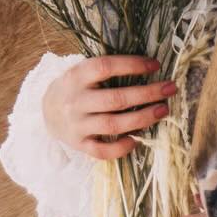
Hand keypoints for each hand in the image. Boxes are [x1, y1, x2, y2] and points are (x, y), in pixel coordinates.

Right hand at [43, 52, 177, 158]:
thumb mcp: (82, 71)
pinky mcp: (79, 144)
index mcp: (76, 76)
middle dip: (147, 94)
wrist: (46, 112)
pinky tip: (137, 139)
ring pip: (112, 124)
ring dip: (142, 118)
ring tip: (163, 110)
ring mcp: (76, 125)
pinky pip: (102, 151)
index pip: (105, 67)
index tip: (155, 65)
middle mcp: (75, 101)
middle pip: (115, 99)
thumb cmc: (75, 88)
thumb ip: (105, 69)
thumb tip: (147, 65)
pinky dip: (121, 147)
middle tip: (170, 89)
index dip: (131, 65)